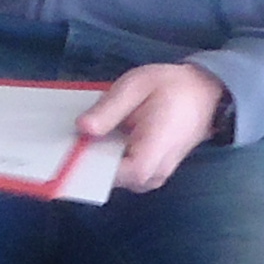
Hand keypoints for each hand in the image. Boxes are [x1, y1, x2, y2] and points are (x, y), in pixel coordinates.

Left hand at [80, 62, 230, 194]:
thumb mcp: (136, 85)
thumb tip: (82, 128)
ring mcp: (151, 177)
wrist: (203, 94)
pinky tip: (91, 138)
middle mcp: (154, 172)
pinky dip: (103, 157)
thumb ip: (110, 108)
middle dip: (84, 161)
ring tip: (73, 136)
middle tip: (61, 141)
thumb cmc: (171, 87)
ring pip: (111, 176)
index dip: (89, 166)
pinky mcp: (146, 174)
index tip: (65, 153)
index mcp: (156, 148)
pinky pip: (119, 171)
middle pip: (109, 178)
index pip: (119, 173)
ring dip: (92, 158)